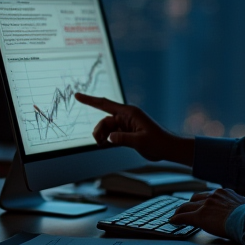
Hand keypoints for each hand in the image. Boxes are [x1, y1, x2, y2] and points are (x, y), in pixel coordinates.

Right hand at [76, 93, 193, 165]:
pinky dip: (107, 140)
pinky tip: (104, 145)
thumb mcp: (139, 141)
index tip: (77, 96)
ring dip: (102, 136)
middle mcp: (126, 117)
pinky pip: (112, 134)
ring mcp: (126, 125)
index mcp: (129, 113)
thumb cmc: (157, 142)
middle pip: (105, 120)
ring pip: (107, 128)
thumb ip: (122, 139)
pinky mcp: (127, 133)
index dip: (89, 100)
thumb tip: (108, 138)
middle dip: (99, 130)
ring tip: (102, 145)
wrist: (167, 148)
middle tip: (98, 142)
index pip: (104, 104)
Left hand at [169, 188, 244, 238]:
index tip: (201, 204)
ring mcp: (206, 205)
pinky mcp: (200, 216)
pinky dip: (177, 218)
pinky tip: (172, 221)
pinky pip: (184, 216)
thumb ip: (242, 205)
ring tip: (176, 215)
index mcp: (225, 193)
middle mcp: (214, 195)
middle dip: (190, 204)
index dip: (203, 200)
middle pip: (196, 198)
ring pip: (187, 206)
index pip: (210, 195)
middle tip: (186, 209)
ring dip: (181, 210)